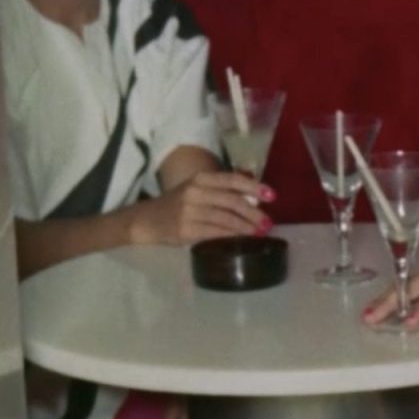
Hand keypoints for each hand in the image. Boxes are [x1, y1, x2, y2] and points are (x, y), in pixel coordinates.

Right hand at [130, 171, 273, 245]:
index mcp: (201, 179)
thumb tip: (254, 197)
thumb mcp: (197, 190)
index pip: (232, 179)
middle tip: (268, 222)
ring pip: (226, 219)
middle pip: (232, 201)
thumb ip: (221, 191)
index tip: (272, 196)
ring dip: (246, 227)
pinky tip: (241, 240)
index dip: (254, 187)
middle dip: (254, 213)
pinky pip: (215, 233)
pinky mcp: (186, 230)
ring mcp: (190, 211)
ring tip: (259, 233)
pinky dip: (231, 236)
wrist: (146, 220)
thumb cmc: (177, 204)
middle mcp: (196, 192)